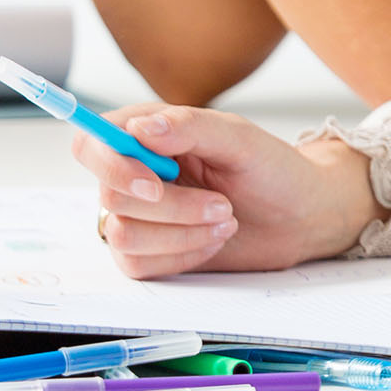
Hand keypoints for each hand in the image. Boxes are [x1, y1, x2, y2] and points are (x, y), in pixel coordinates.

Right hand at [72, 104, 385, 277]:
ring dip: (181, 233)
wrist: (299, 217)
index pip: (91, 145)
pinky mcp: (147, 252)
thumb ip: (189, 127)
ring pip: (122, 235)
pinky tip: (210, 241)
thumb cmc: (272, 170)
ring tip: (223, 220)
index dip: (111, 166)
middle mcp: (133, 174)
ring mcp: (137, 216)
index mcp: (144, 135)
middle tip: (221, 204)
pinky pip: (137, 264)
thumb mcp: (239, 138)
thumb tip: (142, 128)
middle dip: (171, 208)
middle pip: (109, 196)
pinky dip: (181, 255)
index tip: (155, 181)